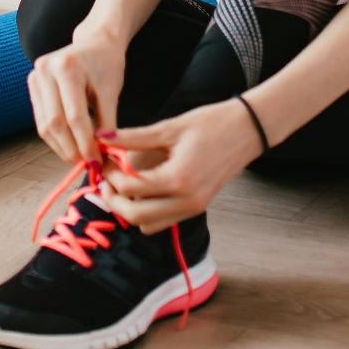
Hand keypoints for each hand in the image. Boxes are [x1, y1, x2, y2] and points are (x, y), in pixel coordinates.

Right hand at [27, 27, 125, 164]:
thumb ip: (107, 125)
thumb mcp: (112, 93)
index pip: (75, 116)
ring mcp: (35, 76)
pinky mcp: (32, 84)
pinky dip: (55, 137)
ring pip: (45, 125)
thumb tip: (102, 158)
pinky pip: (41, 119)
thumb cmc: (107, 65)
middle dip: (72, 149)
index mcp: (67, 67)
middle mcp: (46, 70)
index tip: (97, 161)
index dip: (85, 143)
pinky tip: (70, 146)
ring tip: (80, 158)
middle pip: (55, 122)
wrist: (95, 42)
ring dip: (62, 147)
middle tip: (88, 164)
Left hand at [96, 98, 265, 233]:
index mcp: (178, 179)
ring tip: (122, 182)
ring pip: (148, 225)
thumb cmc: (210, 124)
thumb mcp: (169, 127)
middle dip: (114, 199)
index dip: (110, 175)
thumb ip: (133, 137)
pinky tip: (142, 187)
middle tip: (106, 178)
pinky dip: (147, 211)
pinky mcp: (197, 207)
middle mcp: (186, 201)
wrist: (247, 130)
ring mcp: (193, 208)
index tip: (104, 159)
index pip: (130, 188)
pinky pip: (163, 221)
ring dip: (129, 209)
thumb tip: (102, 137)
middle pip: (135, 216)